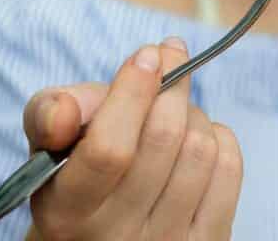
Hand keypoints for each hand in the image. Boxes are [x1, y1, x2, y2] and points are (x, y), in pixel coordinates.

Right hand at [22, 39, 242, 239]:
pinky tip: (196, 136)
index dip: (133, 93)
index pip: (108, 149)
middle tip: (167, 61)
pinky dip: (218, 137)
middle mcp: (117, 237)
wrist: (102, 236)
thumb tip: (66, 110)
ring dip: (193, 112)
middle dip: (171, 86)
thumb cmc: (76, 178)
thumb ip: (49, 115)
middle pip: (164, 139)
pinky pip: (228, 168)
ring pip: (200, 149)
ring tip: (174, 108)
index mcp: (67, 213)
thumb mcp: (48, 145)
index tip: (148, 55)